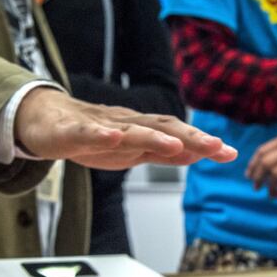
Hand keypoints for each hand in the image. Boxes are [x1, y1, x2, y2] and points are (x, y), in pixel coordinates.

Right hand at [15, 88, 236, 168]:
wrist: (46, 121)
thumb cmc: (94, 135)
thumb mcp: (133, 150)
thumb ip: (163, 154)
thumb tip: (196, 155)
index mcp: (142, 131)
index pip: (179, 135)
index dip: (204, 142)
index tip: (231, 153)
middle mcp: (127, 124)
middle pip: (162, 128)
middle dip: (191, 137)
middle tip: (216, 146)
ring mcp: (101, 126)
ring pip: (131, 130)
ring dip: (154, 137)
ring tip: (177, 144)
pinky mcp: (73, 132)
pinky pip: (88, 132)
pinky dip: (101, 134)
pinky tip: (113, 137)